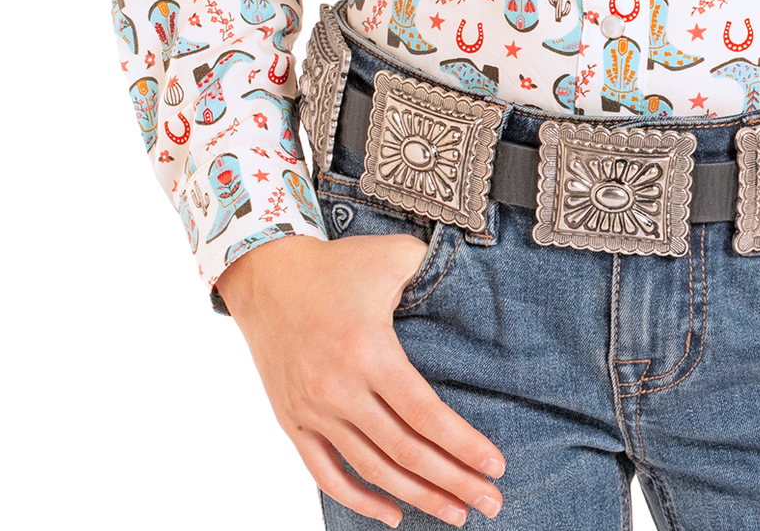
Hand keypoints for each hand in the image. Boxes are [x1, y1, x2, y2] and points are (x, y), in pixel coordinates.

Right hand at [215, 231, 505, 525]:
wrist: (265, 275)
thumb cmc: (335, 265)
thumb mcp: (389, 255)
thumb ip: (433, 268)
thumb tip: (476, 282)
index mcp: (368, 350)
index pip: (424, 413)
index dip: (463, 444)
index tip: (495, 465)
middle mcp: (340, 389)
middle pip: (405, 451)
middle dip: (453, 481)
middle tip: (490, 502)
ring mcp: (313, 411)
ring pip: (371, 469)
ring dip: (416, 497)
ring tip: (455, 513)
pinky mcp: (293, 422)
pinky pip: (326, 474)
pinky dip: (359, 501)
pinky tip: (391, 516)